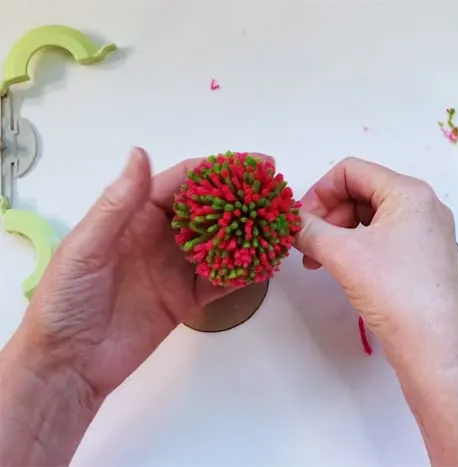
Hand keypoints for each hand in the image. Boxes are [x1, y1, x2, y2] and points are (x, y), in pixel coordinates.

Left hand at [13, 148, 260, 397]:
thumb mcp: (87, 247)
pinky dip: (243, 272)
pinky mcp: (185, 299)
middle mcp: (159, 237)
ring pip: (220, 243)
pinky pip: (220, 280)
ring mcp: (174, 268)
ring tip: (280, 224)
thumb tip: (141, 153)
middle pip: (208, 210)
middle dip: (241, 198)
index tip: (253, 165)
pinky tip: (265, 264)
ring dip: (248, 233)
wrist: (68, 364)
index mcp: (133, 217)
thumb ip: (118, 203)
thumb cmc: (66, 300)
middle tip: (276, 192)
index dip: (217, 170)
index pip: (182, 183)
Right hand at [294, 157, 457, 365]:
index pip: (351, 171)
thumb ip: (308, 230)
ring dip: (338, 234)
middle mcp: (423, 207)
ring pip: (370, 218)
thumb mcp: (343, 254)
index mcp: (410, 192)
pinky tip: (341, 270)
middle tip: (307, 246)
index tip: (300, 222)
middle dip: (328, 215)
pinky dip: (357, 249)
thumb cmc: (395, 292)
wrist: (434, 348)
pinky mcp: (424, 260)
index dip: (319, 192)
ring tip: (318, 262)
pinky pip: (383, 240)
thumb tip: (288, 222)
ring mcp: (426, 235)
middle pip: (361, 192)